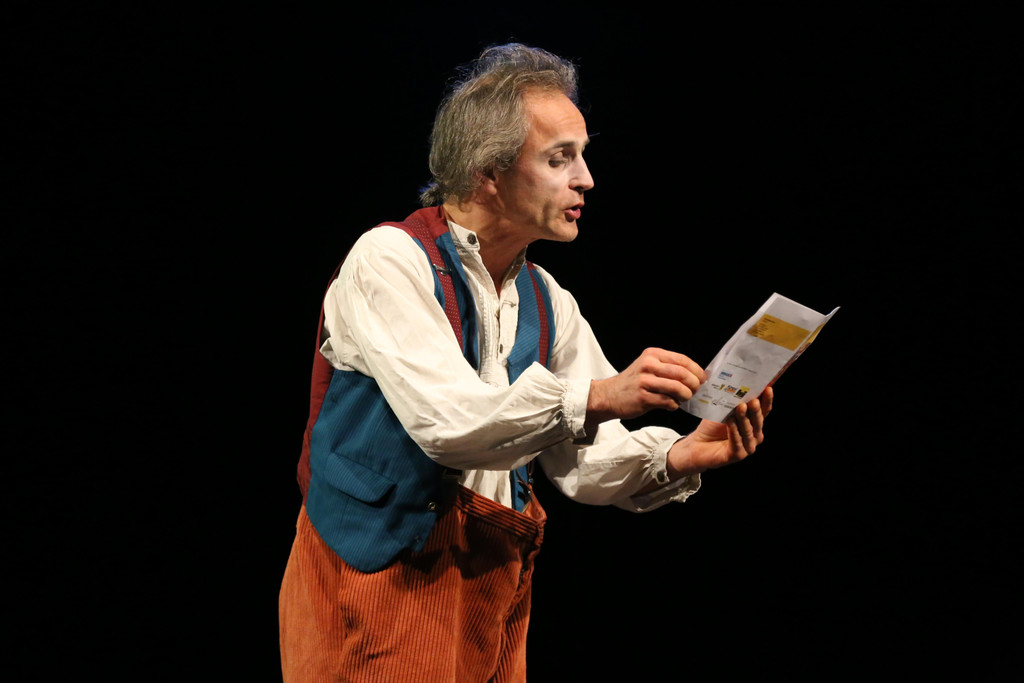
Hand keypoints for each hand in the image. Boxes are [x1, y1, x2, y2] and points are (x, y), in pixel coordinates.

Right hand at [585, 348, 705, 431]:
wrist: (608, 396)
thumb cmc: (632, 383)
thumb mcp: (648, 366)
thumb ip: (668, 368)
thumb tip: (696, 375)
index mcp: (652, 355)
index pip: (682, 360)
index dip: (696, 370)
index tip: (703, 378)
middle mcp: (648, 365)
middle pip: (682, 373)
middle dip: (694, 384)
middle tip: (695, 390)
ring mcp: (645, 381)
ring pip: (677, 388)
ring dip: (685, 395)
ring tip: (684, 399)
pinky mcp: (643, 397)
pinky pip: (668, 402)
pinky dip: (673, 405)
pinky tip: (670, 405)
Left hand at [665, 386, 773, 478]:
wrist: (697, 444)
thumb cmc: (712, 426)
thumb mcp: (723, 409)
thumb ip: (733, 400)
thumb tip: (739, 380)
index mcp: (754, 423)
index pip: (765, 411)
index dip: (767, 400)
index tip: (768, 388)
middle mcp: (754, 436)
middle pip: (758, 421)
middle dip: (756, 410)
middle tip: (753, 400)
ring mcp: (748, 447)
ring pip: (748, 432)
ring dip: (744, 419)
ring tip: (740, 407)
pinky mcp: (737, 455)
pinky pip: (737, 442)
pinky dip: (734, 431)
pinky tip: (729, 422)